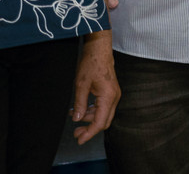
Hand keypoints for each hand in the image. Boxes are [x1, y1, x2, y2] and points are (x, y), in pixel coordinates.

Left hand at [72, 30, 119, 144]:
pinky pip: (103, 107)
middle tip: (75, 133)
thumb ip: (80, 104)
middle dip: (90, 129)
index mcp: (108, 97)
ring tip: (74, 119)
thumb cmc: (91, 63)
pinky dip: (92, 111)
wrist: (99, 48)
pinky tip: (81, 109)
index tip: (79, 140)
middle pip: (104, 121)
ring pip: (103, 114)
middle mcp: (114, 97)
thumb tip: (77, 119)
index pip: (100, 122)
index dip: (89, 133)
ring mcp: (113, 94)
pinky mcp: (110, 91)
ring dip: (90, 119)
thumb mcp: (81, 84)